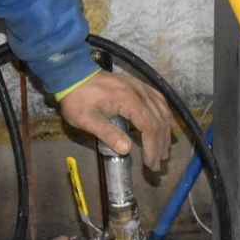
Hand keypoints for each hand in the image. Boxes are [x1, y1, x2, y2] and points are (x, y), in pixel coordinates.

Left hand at [59, 72, 174, 169]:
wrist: (72, 75)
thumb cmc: (77, 99)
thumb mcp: (86, 119)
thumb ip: (107, 133)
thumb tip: (126, 150)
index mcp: (128, 100)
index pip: (149, 126)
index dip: (152, 147)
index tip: (150, 164)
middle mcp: (139, 91)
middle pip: (159, 121)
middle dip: (160, 144)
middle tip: (157, 164)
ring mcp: (140, 87)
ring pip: (162, 111)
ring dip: (165, 132)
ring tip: (163, 151)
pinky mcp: (138, 85)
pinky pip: (159, 100)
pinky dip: (165, 115)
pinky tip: (166, 126)